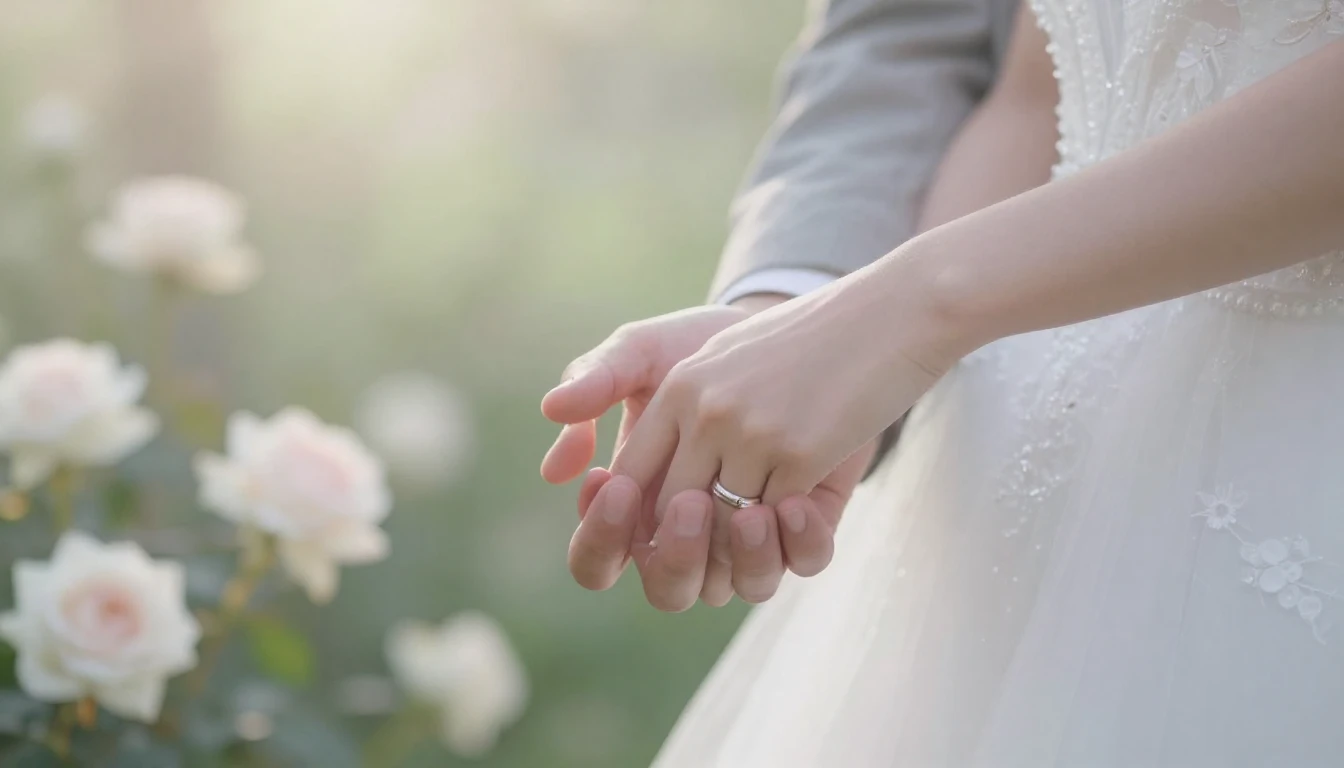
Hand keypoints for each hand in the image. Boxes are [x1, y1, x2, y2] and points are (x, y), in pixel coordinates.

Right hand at [540, 299, 870, 609]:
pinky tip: (794, 501)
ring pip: (739, 588)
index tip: (613, 485)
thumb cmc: (695, 348)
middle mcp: (689, 536)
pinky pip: (802, 562)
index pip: (598, 558)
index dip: (601, 536)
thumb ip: (598, 379)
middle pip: (669, 591)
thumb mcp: (644, 352)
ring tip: (752, 508)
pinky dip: (796, 542)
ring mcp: (748, 538)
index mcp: (635, 507)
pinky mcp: (805, 526)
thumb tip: (552, 410)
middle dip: (675, 557)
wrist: (780, 326)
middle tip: (687, 504)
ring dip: (742, 557)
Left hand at [608, 279, 948, 548]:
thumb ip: (686, 409)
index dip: (642, 512)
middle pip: (670, 510)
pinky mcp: (799, 455)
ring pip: (721, 525)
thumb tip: (651, 475)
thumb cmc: (811, 339)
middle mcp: (704, 411)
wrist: (889, 314)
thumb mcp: (729, 358)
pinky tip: (806, 504)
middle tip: (720, 544)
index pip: (633, 471)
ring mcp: (750, 434)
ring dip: (743, 537)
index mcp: (680, 385)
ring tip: (764, 525)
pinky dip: (788, 526)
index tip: (671, 526)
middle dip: (692, 539)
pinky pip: (775, 522)